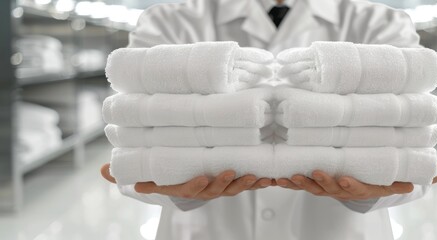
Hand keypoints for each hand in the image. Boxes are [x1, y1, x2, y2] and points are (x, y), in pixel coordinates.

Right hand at [100, 163, 274, 199]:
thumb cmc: (169, 178)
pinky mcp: (234, 181)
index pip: (192, 188)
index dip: (198, 184)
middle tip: (232, 172)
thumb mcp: (149, 178)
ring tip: (258, 176)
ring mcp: (221, 187)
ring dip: (247, 183)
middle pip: (217, 190)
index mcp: (187, 187)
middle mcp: (206, 189)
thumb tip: (103, 170)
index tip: (203, 176)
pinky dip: (259, 181)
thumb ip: (130, 174)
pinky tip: (269, 175)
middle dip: (225, 183)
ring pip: (235, 188)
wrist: (188, 183)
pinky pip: (248, 183)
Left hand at [275, 163, 436, 200]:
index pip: (356, 187)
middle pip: (330, 187)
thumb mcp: (397, 180)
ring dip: (300, 182)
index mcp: (360, 186)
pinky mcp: (314, 181)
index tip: (345, 178)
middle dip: (322, 181)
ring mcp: (326, 186)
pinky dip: (289, 180)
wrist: (358, 187)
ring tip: (289, 176)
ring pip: (312, 187)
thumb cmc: (377, 180)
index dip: (350, 184)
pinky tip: (277, 175)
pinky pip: (300, 182)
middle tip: (315, 173)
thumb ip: (417, 174)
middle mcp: (342, 189)